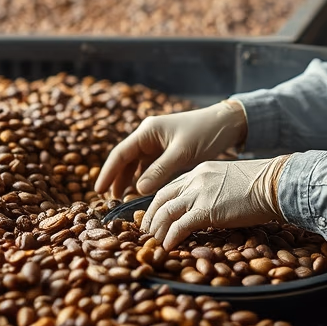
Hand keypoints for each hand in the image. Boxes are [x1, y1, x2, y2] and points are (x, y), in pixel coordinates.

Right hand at [94, 100, 246, 197]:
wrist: (228, 124)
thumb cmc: (205, 134)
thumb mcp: (182, 153)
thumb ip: (160, 171)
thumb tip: (138, 189)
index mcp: (148, 131)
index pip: (120, 153)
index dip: (108, 172)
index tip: (98, 191)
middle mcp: (149, 136)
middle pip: (126, 160)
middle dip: (117, 179)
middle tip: (110, 201)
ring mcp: (159, 143)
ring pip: (138, 165)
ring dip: (130, 180)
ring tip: (124, 199)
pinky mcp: (169, 151)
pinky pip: (151, 167)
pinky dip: (146, 179)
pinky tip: (145, 192)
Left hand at [142, 155, 290, 248]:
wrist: (275, 182)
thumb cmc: (262, 185)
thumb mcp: (231, 181)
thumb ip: (215, 190)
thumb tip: (212, 206)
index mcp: (200, 171)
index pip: (171, 187)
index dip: (159, 204)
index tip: (155, 217)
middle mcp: (195, 179)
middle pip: (161, 198)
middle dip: (152, 217)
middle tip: (147, 233)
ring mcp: (199, 193)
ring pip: (166, 212)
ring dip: (157, 230)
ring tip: (154, 244)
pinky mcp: (206, 209)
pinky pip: (180, 225)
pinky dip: (171, 238)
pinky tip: (168, 247)